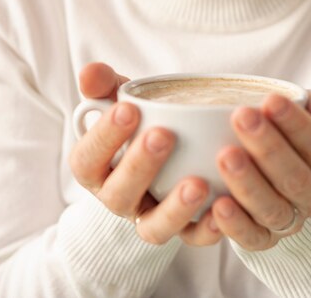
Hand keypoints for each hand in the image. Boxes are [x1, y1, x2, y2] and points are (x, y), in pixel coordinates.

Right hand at [70, 63, 221, 246]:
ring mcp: (149, 217)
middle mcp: (118, 197)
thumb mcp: (120, 99)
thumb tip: (89, 73)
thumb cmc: (139, 122)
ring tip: (198, 183)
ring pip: (154, 226)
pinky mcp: (182, 230)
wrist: (165, 152)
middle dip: (140, 166)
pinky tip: (223, 208)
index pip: (87, 158)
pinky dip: (208, 228)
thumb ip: (105, 85)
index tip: (127, 108)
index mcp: (96, 167)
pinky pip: (192, 238)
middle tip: (164, 134)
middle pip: (119, 194)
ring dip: (175, 208)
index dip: (104, 136)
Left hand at [211, 91, 310, 249]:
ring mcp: (292, 221)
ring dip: (248, 183)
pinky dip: (235, 224)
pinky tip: (218, 204)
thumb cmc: (288, 132)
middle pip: (295, 178)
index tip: (271, 100)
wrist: (277, 173)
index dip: (296, 124)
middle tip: (242, 117)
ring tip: (225, 156)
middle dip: (268, 147)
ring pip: (272, 209)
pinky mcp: (265, 240)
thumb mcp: (307, 111)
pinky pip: (252, 239)